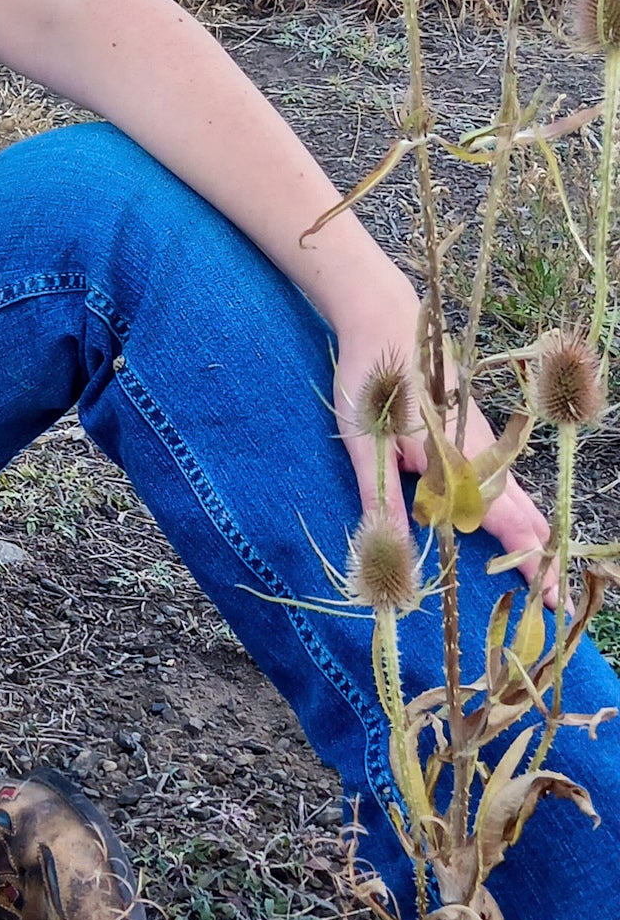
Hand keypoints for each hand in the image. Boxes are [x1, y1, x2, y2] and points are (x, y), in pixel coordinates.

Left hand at [333, 323, 554, 601]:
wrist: (388, 319)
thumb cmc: (374, 382)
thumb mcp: (364, 442)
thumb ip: (380, 495)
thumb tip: (394, 548)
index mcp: (459, 463)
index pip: (504, 523)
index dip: (528, 561)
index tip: (551, 599)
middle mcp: (480, 454)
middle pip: (521, 513)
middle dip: (539, 556)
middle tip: (556, 599)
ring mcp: (479, 438)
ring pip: (514, 492)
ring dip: (529, 530)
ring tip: (543, 565)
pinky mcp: (470, 427)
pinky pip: (502, 473)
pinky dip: (514, 502)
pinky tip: (513, 513)